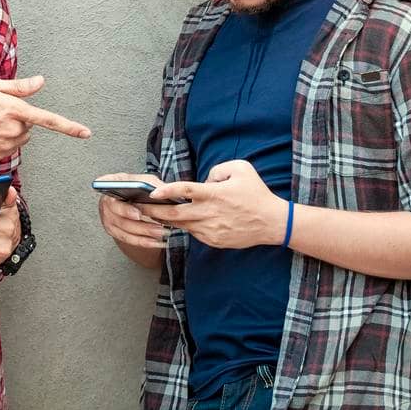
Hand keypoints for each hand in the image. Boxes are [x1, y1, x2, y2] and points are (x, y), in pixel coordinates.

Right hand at [0, 75, 90, 160]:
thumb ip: (18, 87)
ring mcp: (6, 146)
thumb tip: (40, 82)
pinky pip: (8, 148)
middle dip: (18, 118)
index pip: (49, 119)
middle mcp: (14, 130)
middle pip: (29, 125)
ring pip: (20, 137)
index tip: (86, 133)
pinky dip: (0, 141)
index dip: (69, 127)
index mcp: (15, 110)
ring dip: (10, 130)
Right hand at [95, 173, 171, 250]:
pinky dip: (143, 241)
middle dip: (141, 225)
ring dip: (145, 234)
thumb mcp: (146, 180)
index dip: (125, 209)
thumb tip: (164, 193)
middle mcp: (105, 203)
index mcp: (111, 185)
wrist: (130, 197)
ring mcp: (108, 218)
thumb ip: (154, 186)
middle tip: (158, 227)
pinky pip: (128, 239)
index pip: (113, 198)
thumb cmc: (137, 186)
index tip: (138, 215)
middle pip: (120, 219)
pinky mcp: (114, 230)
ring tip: (162, 233)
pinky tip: (156, 241)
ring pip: (126, 231)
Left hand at [138, 160, 287, 249]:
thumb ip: (217, 170)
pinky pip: (194, 232)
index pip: (184, 191)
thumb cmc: (256, 193)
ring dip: (166, 220)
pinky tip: (176, 222)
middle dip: (153, 211)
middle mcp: (209, 213)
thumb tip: (204, 180)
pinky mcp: (214, 240)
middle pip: (174, 214)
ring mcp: (211, 229)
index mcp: (214, 194)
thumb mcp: (241, 169)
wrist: (272, 222)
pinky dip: (184, 226)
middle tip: (138, 208)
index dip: (165, 191)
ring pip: (181, 225)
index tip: (151, 192)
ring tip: (151, 214)